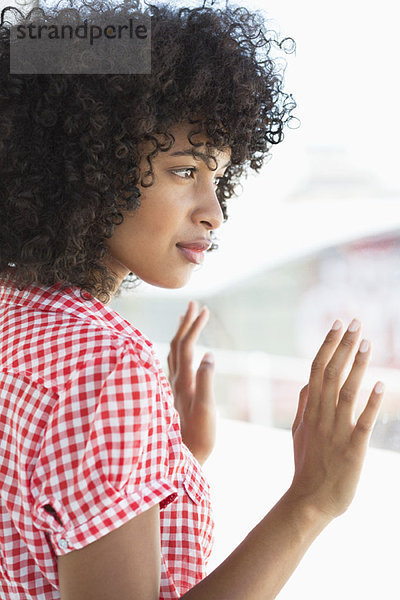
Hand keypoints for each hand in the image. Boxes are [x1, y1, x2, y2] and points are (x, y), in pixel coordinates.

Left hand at [167, 300, 216, 465]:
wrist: (184, 458)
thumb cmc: (198, 437)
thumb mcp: (206, 409)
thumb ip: (206, 381)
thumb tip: (210, 354)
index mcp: (182, 381)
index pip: (185, 345)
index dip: (194, 325)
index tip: (204, 309)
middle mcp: (174, 381)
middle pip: (176, 344)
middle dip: (185, 322)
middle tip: (194, 304)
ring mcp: (173, 388)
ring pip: (172, 353)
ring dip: (180, 333)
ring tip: (186, 319)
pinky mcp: (176, 394)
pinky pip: (174, 363)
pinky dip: (179, 348)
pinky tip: (183, 351)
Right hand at [288, 318, 383, 520]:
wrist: (310, 500)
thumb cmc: (306, 465)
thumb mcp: (298, 432)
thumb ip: (303, 405)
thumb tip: (307, 382)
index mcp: (310, 409)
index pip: (317, 368)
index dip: (328, 344)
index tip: (338, 323)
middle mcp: (321, 415)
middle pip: (331, 373)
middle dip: (343, 346)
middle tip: (355, 322)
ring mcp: (336, 430)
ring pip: (346, 391)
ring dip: (356, 366)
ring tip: (366, 342)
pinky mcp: (352, 448)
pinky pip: (362, 422)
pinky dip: (371, 403)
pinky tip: (380, 384)